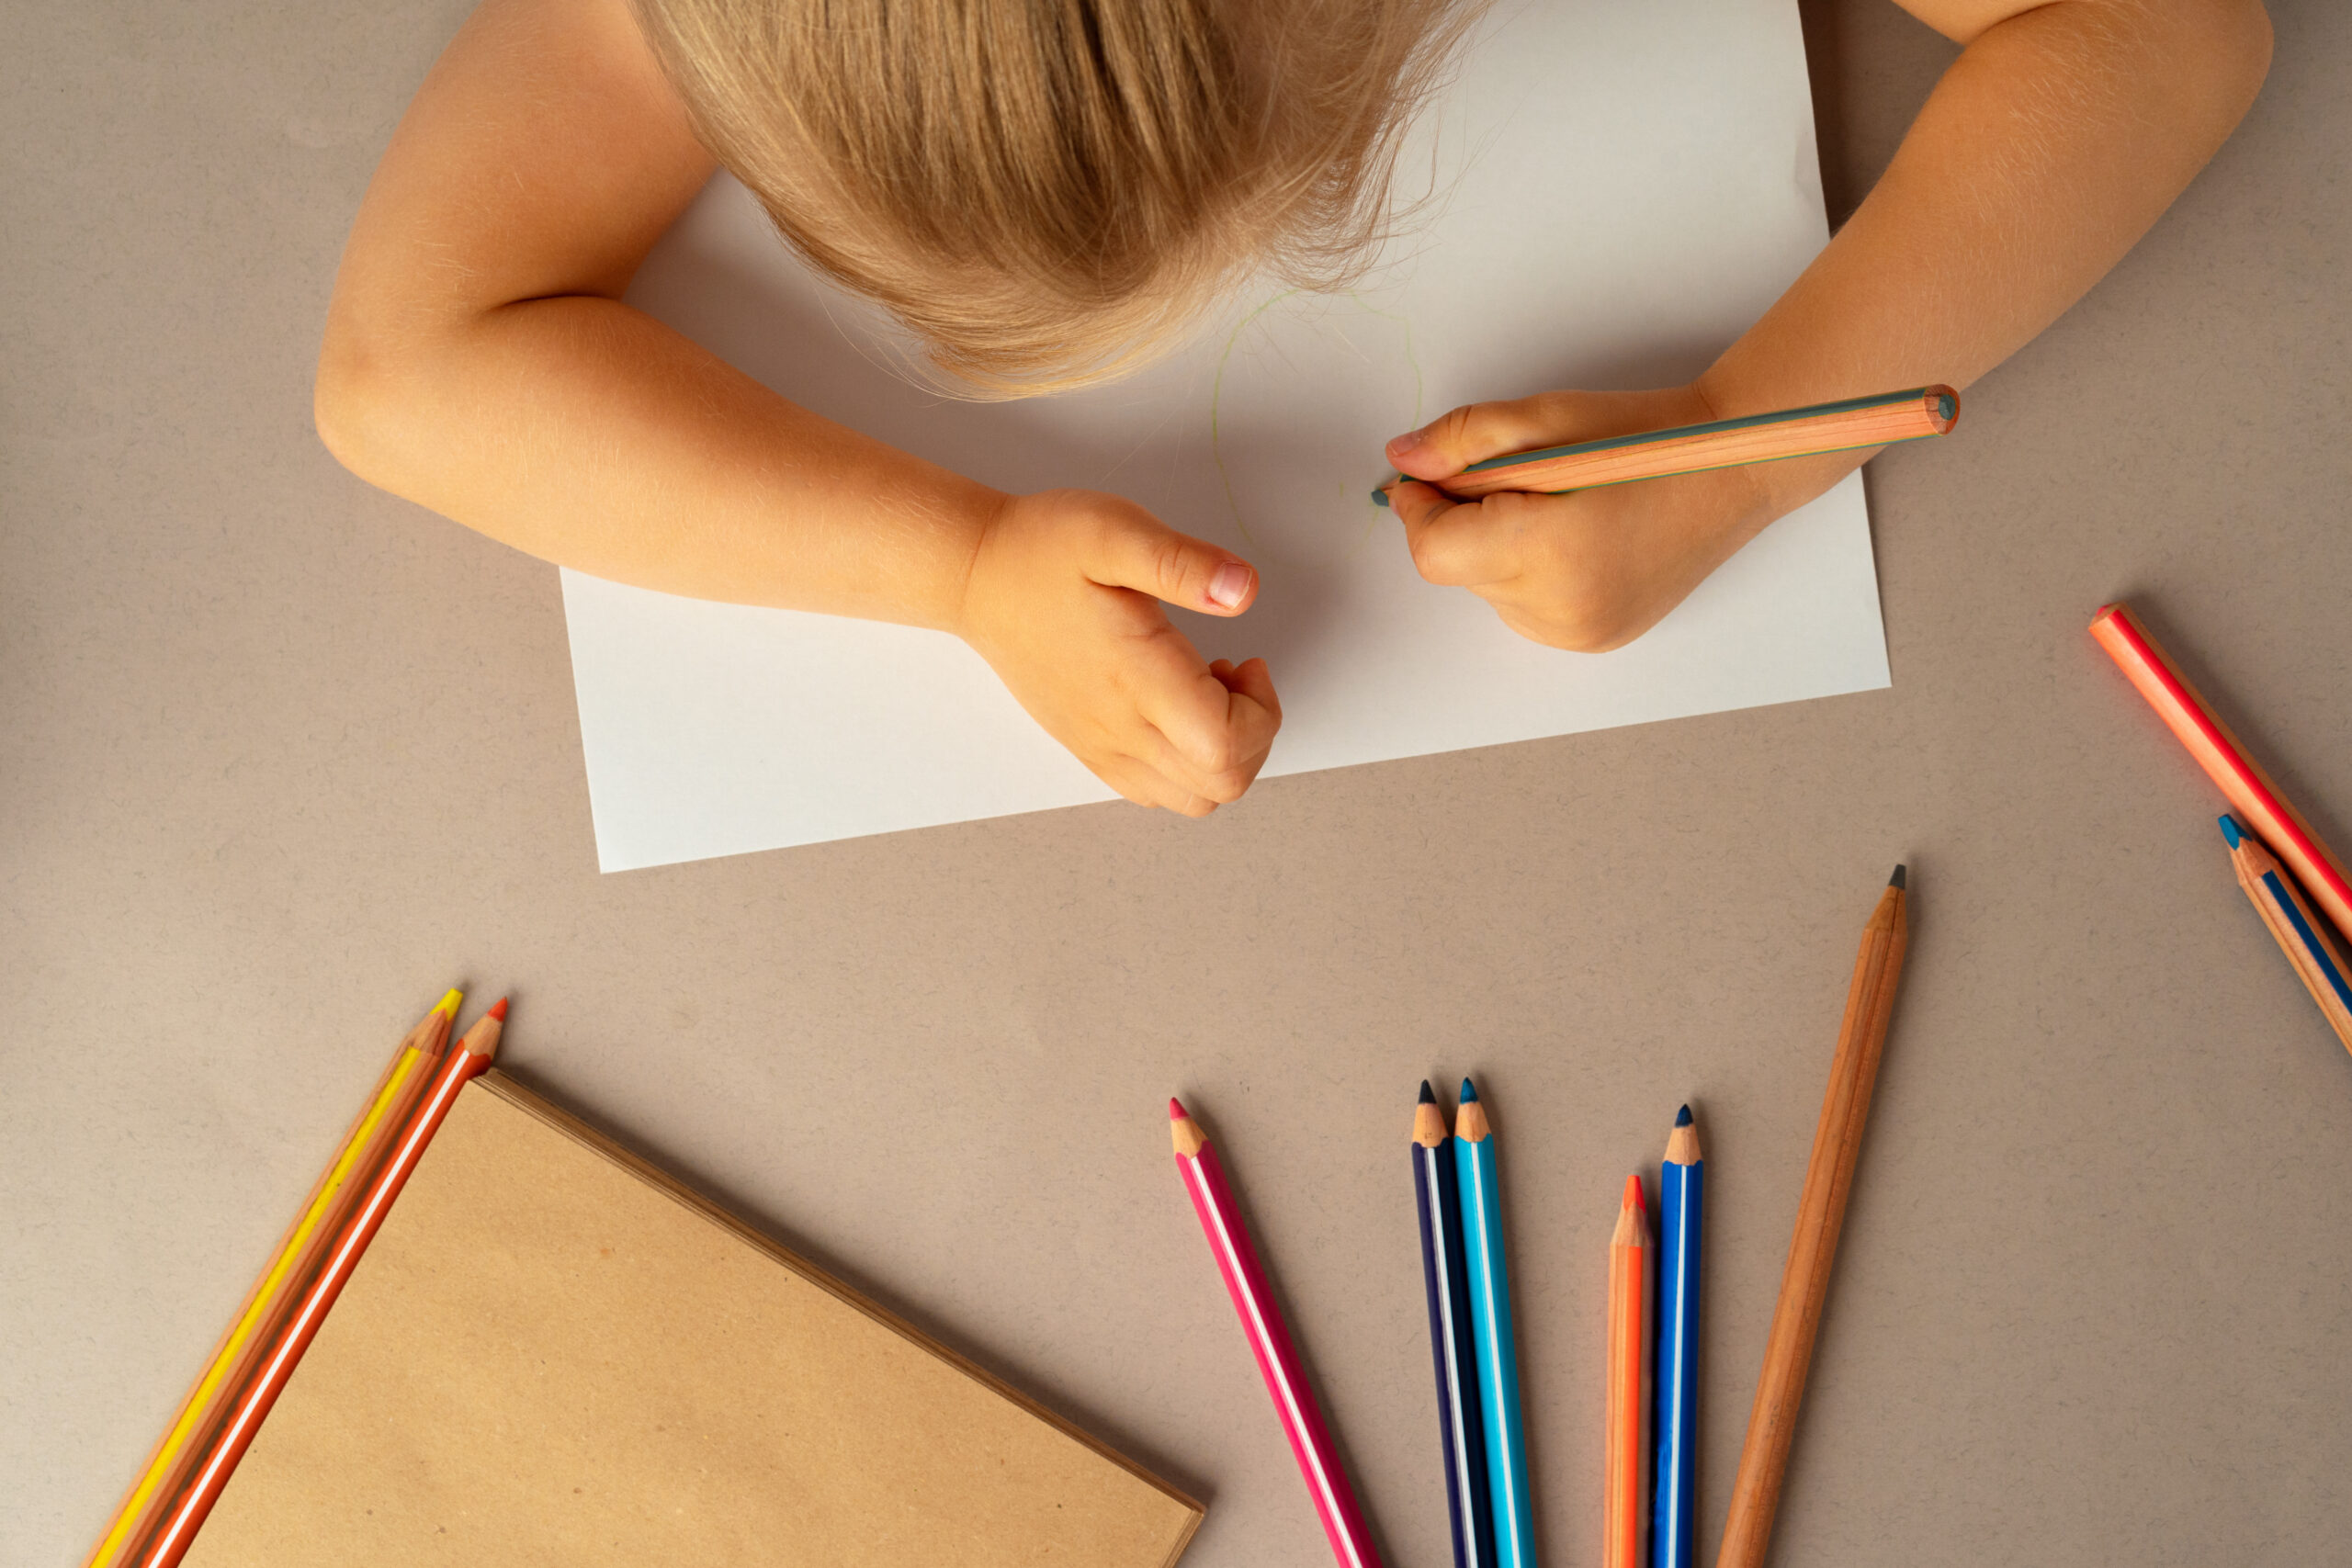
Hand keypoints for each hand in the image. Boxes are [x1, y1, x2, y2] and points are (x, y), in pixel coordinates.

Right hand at [956, 489, 1281, 814]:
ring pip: (1192, 800)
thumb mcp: (1115, 530)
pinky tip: (1176, 710)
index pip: (1225, 744)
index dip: (1261, 711)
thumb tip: (1243, 590)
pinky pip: (1155, 792)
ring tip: (1209, 694)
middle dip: (1255, 734)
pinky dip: (1188, 766)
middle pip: (1220, 784)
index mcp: (1136, 679)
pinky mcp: (1089, 748)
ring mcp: (1102, 746)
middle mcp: (1119, 728)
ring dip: (1224, 755)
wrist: (977, 576)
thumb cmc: (1042, 551)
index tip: (1247, 662)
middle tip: (1236, 677)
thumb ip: (1184, 563)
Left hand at [1381, 386, 1821, 651]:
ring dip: (1495, 548)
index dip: (1419, 509)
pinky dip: (1526, 574)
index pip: (1433, 551)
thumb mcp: (1545, 418)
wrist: (1729, 470)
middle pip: (1459, 570)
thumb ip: (1462, 441)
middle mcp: (1560, 607)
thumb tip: (1399, 461)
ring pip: (1487, 591)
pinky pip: (1521, 609)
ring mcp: (1578, 632)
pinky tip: (1572, 540)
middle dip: (1465, 521)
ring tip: (1557, 508)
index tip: (1431, 476)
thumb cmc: (1644, 438)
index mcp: (1548, 550)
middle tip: (1519, 478)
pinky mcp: (1592, 640)